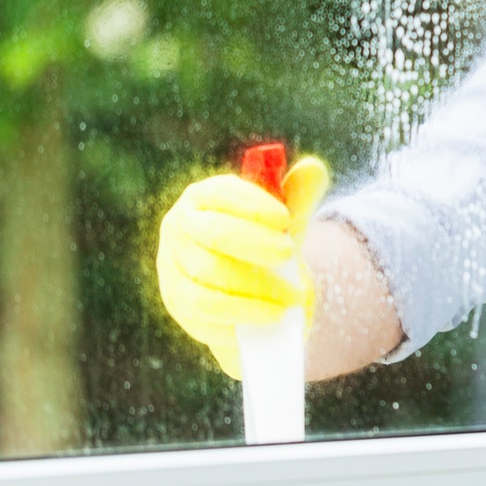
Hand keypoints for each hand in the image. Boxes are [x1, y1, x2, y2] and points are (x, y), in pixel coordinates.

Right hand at [156, 157, 328, 377]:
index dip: (254, 205)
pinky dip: (241, 315)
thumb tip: (313, 168)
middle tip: (290, 253)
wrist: (248, 288)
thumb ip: (299, 195)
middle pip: (214, 234)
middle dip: (256, 244)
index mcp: (202, 196)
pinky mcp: (177, 303)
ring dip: (255, 289)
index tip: (287, 219)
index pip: (221, 193)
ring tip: (293, 296)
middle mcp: (178, 227)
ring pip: (210, 278)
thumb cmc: (265, 242)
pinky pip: (205, 313)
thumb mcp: (283, 220)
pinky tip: (271, 317)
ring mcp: (172, 267)